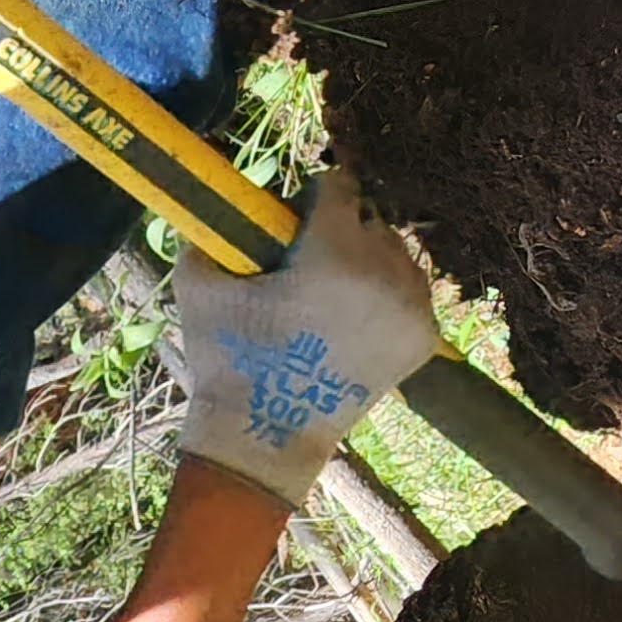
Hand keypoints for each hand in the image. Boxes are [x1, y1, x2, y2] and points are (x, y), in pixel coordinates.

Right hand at [172, 169, 439, 505]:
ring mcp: (411, 308)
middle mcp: (386, 274)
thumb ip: (206, 231)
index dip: (311, 198)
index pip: (339, 186)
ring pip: (395, 254)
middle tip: (307, 259)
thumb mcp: (198, 286)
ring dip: (368, 260)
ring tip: (332, 289)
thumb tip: (214, 203)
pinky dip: (387, 295)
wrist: (266, 435)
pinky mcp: (423, 339)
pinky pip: (410, 292)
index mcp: (336, 251)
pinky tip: (354, 314)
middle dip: (340, 230)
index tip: (293, 218)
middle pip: (370, 219)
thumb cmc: (228, 359)